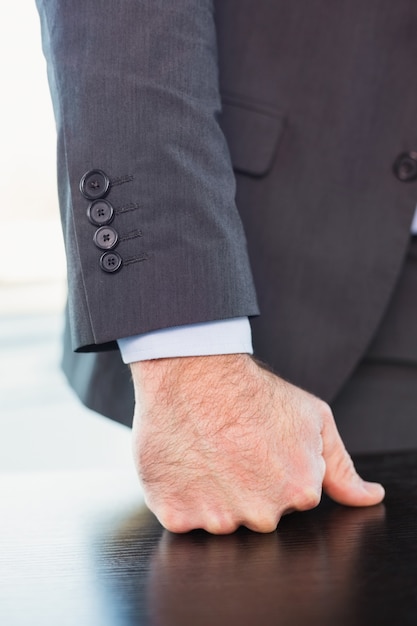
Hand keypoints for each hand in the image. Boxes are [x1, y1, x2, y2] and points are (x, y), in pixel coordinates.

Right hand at [130, 354, 383, 533]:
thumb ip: (341, 467)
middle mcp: (261, 513)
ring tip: (209, 451)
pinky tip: (189, 461)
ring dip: (214, 493)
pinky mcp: (177, 515)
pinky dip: (184, 496)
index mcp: (299, 492)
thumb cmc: (252, 392)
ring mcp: (217, 518)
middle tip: (233, 447)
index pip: (292, 498)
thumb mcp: (314, 419)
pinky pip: (184, 518)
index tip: (259, 445)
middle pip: (258, 513)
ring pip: (221, 519)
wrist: (195, 373)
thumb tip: (369, 497)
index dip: (274, 469)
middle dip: (248, 487)